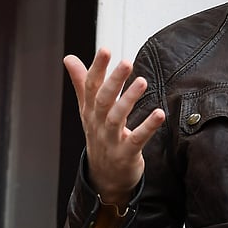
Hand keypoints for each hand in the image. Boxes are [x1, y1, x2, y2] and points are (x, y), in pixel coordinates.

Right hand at [64, 48, 165, 204]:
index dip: (96, 68)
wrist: (104, 178)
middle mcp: (98, 124)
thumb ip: (82, 83)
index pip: (90, 86)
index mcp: (90, 111)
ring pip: (116, 118)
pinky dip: (147, 127)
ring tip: (141, 82)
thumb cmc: (99, 137)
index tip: (104, 50)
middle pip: (103, 100)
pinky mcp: (126, 154)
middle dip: (113, 81)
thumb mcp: (88, 110)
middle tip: (126, 62)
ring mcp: (111, 140)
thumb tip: (69, 58)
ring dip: (128, 100)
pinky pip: (136, 140)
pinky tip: (159, 114)